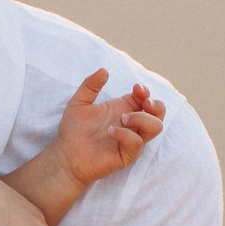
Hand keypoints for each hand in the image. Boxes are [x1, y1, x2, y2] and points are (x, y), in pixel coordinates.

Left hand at [53, 69, 164, 191]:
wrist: (65, 155)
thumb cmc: (73, 130)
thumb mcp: (79, 102)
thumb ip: (90, 85)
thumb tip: (104, 70)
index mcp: (123, 109)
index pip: (146, 98)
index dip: (145, 91)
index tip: (136, 88)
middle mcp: (131, 124)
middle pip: (159, 113)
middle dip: (156, 105)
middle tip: (143, 102)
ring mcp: (130, 139)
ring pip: (155, 127)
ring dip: (143, 119)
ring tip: (123, 118)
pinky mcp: (127, 154)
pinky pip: (137, 143)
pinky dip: (126, 134)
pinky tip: (111, 132)